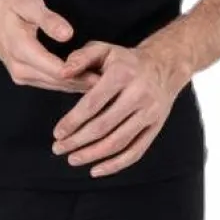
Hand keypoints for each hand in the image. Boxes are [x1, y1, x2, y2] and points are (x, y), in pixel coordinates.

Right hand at [0, 0, 101, 92]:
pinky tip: (86, 80)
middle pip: (59, 82)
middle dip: (84, 82)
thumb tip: (68, 35)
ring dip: (77, 85)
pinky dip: (67, 83)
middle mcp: (21, 69)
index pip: (58, 70)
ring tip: (106, 83)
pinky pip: (48, 84)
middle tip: (114, 82)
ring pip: (54, 86)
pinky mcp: (23, 76)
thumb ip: (48, 19)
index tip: (106, 72)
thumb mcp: (27, 3)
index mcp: (22, 50)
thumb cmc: (6, 4)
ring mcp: (20, 76)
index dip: (82, 73)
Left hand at [50, 41, 188, 176]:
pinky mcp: (156, 127)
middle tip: (58, 149)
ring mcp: (150, 113)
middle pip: (103, 126)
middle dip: (78, 141)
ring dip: (93, 155)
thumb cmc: (125, 59)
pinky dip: (115, 165)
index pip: (92, 103)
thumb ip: (80, 58)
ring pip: (118, 142)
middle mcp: (138, 94)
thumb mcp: (103, 49)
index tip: (57, 133)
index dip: (72, 121)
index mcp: (122, 74)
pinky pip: (135, 152)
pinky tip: (96, 170)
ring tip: (72, 159)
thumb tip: (61, 73)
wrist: (163, 66)